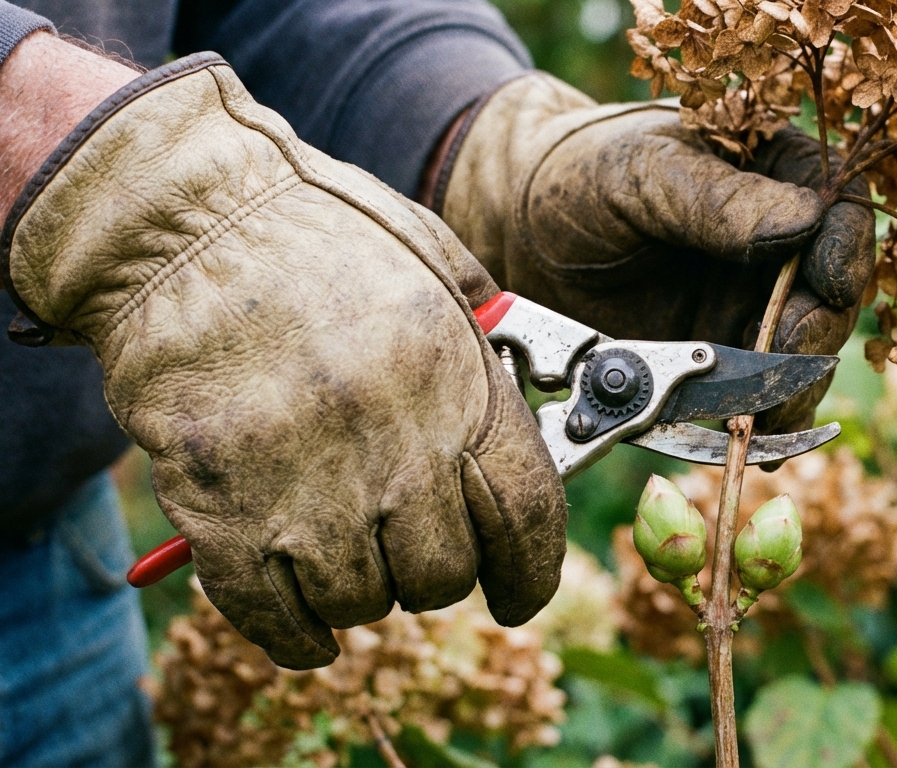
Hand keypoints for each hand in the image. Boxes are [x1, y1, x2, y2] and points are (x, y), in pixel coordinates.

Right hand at [2, 48, 566, 668]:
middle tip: (409, 545)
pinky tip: (304, 622)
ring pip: (361, 602)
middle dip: (434, 572)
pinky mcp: (220, 513)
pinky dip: (295, 635)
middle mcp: (392, 446)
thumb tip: (529, 406)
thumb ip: (490, 341)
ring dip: (359, 591)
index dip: (531, 572)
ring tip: (342, 546)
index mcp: (456, 383)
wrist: (177, 225)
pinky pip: (274, 619)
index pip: (526, 516)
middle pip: (443, 575)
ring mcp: (304, 487)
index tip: (518, 594)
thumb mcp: (435, 261)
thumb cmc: (314, 230)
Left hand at [433, 74, 874, 434]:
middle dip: (817, 330)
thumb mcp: (641, 174)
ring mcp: (753, 304)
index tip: (832, 284)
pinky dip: (762, 421)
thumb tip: (804, 218)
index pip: (840, 205)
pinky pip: (760, 396)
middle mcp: (778, 243)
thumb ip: (717, 200)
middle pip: (832, 292)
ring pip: (804, 354)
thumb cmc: (577, 178)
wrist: (515, 234)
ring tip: (768, 411)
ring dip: (794, 388)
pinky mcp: (723, 359)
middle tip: (787, 355)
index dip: (846, 246)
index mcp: (772, 172)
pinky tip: (754, 437)